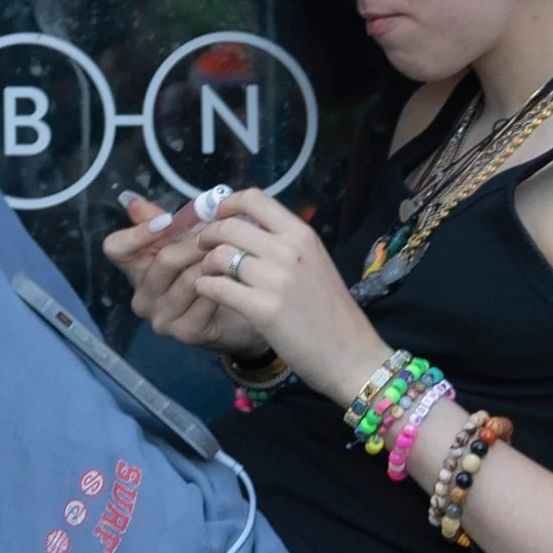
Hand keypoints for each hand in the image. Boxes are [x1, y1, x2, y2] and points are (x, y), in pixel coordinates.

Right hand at [104, 194, 255, 355]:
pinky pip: (206, 298)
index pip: (116, 248)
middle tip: (219, 230)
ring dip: (213, 261)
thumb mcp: (186, 241)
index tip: (167, 222)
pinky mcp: (186, 332)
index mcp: (136, 270)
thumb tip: (132, 201)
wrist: (240, 309)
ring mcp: (162, 318)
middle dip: (195, 242)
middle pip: (163, 260)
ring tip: (232, 249)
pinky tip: (235, 274)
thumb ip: (164, 223)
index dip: (137, 233)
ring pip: (188, 279)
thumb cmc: (208, 271)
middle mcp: (142, 297)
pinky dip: (223, 282)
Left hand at [183, 191, 391, 403]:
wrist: (350, 354)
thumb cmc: (330, 311)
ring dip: (205, 264)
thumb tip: (247, 228)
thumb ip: (285, 244)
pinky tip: (208, 292)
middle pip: (229, 227)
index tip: (217, 216)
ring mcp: (275, 279)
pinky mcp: (262, 309)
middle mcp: (289, 250)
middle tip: (202, 249)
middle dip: (207, 236)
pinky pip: (217, 287)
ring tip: (208, 274)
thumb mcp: (315, 263)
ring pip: (219, 256)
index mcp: (302, 235)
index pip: (254, 199)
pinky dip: (205, 287)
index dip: (227, 204)